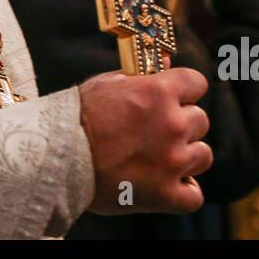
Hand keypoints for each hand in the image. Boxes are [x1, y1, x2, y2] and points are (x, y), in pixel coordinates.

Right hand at [79, 67, 211, 214]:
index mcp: (160, 92)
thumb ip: (142, 76)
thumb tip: (167, 62)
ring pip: (202, 155)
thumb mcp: (108, 84)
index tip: (174, 100)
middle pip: (200, 120)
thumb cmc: (78, 117)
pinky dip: (182, 191)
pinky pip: (193, 195)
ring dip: (185, 157)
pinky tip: (165, 185)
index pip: (197, 83)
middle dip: (182, 125)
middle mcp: (173, 124)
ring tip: (159, 159)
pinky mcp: (166, 194)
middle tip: (156, 133)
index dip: (186, 92)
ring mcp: (173, 161)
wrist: (57, 157)